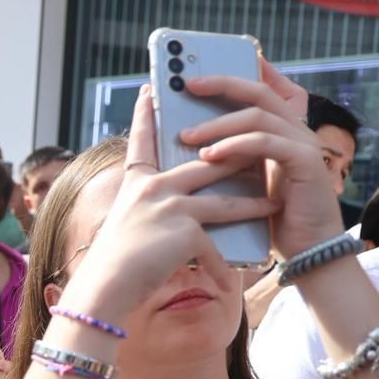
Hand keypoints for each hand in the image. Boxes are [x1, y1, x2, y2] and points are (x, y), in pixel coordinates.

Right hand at [65, 84, 277, 321]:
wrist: (104, 288)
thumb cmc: (113, 262)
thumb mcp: (125, 223)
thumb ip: (147, 206)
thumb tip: (173, 206)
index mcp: (135, 183)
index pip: (142, 141)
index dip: (145, 115)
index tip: (150, 90)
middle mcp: (152, 187)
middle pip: (204, 163)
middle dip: (235, 152)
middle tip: (258, 143)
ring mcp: (170, 207)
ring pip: (224, 200)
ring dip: (253, 203)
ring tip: (274, 202)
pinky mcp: (185, 232)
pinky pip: (215, 246)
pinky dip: (225, 265)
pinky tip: (239, 274)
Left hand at [180, 58, 346, 259]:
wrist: (308, 249)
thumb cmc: (271, 216)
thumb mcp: (246, 178)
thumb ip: (232, 153)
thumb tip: (188, 136)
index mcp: (283, 129)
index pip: (267, 88)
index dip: (244, 70)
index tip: (209, 65)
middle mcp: (297, 129)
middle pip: (260, 92)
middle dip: (222, 84)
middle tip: (187, 84)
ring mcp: (304, 143)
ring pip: (259, 115)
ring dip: (218, 123)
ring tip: (187, 135)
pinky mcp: (305, 162)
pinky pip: (266, 142)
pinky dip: (235, 146)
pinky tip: (210, 155)